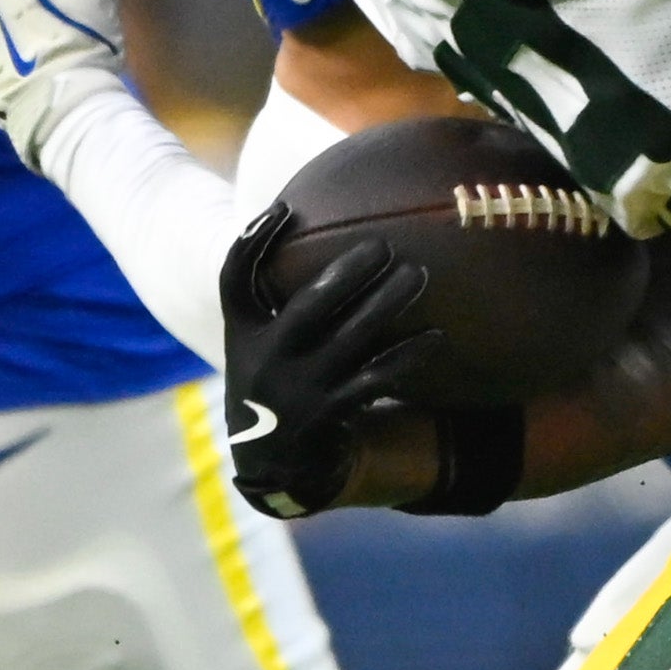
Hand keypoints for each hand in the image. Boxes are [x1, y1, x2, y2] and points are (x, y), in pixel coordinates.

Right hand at [221, 203, 435, 515]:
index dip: (251, 243)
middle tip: (386, 245)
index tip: (285, 209)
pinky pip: (377, 377)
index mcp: (246, 333)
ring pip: (353, 337)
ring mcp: (302, 389)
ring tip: (418, 275)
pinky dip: (408, 354)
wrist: (271, 460)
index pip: (234, 281)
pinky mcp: (333, 412)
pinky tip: (435, 335)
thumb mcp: (252, 339)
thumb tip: (281, 216)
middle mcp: (270, 360)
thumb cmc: (269, 377)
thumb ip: (260, 289)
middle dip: (350, 271)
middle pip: (311, 305)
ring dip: (388, 303)